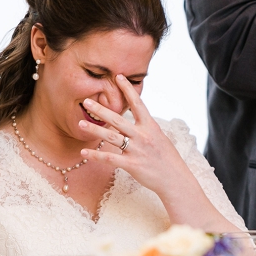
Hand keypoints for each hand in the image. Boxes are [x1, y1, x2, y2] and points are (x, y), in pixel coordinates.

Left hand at [77, 75, 194, 198]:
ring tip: (80, 124)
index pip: (137, 103)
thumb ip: (145, 127)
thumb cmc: (167, 158)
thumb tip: (135, 116)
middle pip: (118, 120)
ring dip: (95, 130)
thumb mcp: (159, 136)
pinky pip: (110, 159)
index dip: (128, 89)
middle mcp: (143, 136)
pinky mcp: (132, 165)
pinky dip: (96, 155)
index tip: (118, 76)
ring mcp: (137, 150)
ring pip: (112, 137)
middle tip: (86, 101)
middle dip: (101, 110)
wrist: (175, 179)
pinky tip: (84, 153)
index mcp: (150, 126)